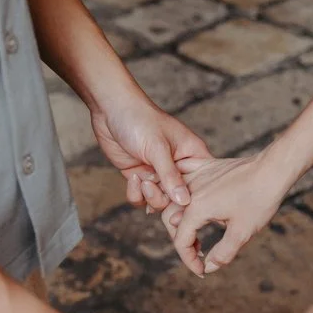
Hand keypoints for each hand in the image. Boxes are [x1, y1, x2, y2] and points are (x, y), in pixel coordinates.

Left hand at [90, 93, 209, 212]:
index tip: (179, 204)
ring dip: (149, 197)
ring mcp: (159, 174)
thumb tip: (184, 201)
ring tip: (141, 180)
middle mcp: (178, 168)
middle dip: (164, 199)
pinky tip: (133, 178)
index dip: (194, 198)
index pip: (203, 185)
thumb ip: (170, 176)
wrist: (110, 108)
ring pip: (160, 202)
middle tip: (151, 186)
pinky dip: (136, 194)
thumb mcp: (158, 148)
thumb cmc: (140, 119)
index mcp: (192, 155)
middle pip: (180, 199)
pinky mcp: (141, 177)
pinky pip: (142, 199)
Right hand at [161, 153, 286, 275]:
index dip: (189, 260)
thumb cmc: (260, 198)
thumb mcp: (242, 233)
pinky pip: (182, 175)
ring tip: (195, 235)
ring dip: (178, 219)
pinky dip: (177, 189)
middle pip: (171, 220)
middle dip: (182, 242)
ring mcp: (197, 176)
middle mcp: (191, 191)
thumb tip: (208, 268)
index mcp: (198, 208)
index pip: (181, 240)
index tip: (201, 272)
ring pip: (173, 199)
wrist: (273, 168)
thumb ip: (222, 254)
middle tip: (200, 254)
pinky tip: (184, 199)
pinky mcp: (205, 167)